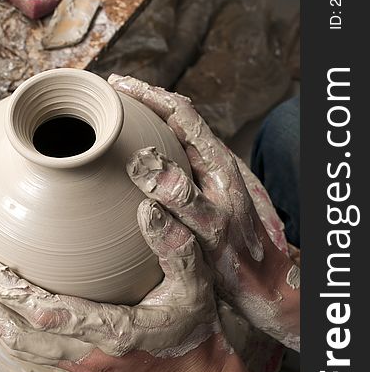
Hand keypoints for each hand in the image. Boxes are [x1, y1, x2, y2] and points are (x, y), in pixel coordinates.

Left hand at [0, 199, 228, 371]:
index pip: (51, 316)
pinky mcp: (78, 365)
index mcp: (116, 332)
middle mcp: (90, 354)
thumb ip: (176, 247)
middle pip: (22, 336)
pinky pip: (31, 352)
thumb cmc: (194, 326)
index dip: (14, 294)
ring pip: (21, 348)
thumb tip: (147, 207)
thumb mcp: (196, 284)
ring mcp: (81, 363)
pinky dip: (4, 333)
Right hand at [109, 74, 299, 350]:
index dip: (146, 95)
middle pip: (176, 120)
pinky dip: (149, 153)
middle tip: (107, 102)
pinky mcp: (203, 195)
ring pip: (174, 141)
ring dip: (145, 127)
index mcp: (217, 163)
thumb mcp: (208, 228)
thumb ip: (179, 197)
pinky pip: (172, 164)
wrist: (265, 284)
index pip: (180, 113)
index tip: (115, 87)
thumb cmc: (240, 261)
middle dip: (141, 105)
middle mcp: (214, 165)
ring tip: (114, 126)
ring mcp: (209, 179)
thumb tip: (140, 161)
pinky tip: (132, 168)